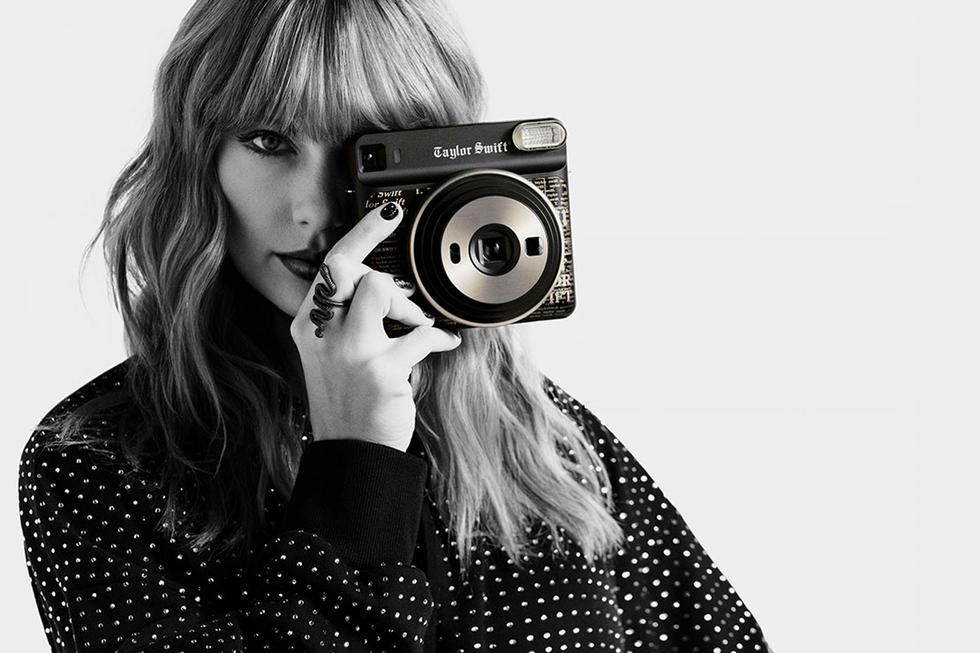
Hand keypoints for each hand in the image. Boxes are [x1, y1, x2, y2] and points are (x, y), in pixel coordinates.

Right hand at [289, 202, 461, 451]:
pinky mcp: (381, 369)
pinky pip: (421, 335)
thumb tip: (386, 287)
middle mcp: (323, 333)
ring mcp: (350, 350)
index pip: (330, 266)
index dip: (363, 233)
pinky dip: (439, 338)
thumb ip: (347, 320)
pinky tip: (444, 344)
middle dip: (382, 270)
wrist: (352, 453)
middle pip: (349, 268)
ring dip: (408, 305)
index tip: (388, 212)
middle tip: (406, 283)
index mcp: (309, 325)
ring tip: (417, 325)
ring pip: (380, 290)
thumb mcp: (331, 356)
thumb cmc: (348, 402)